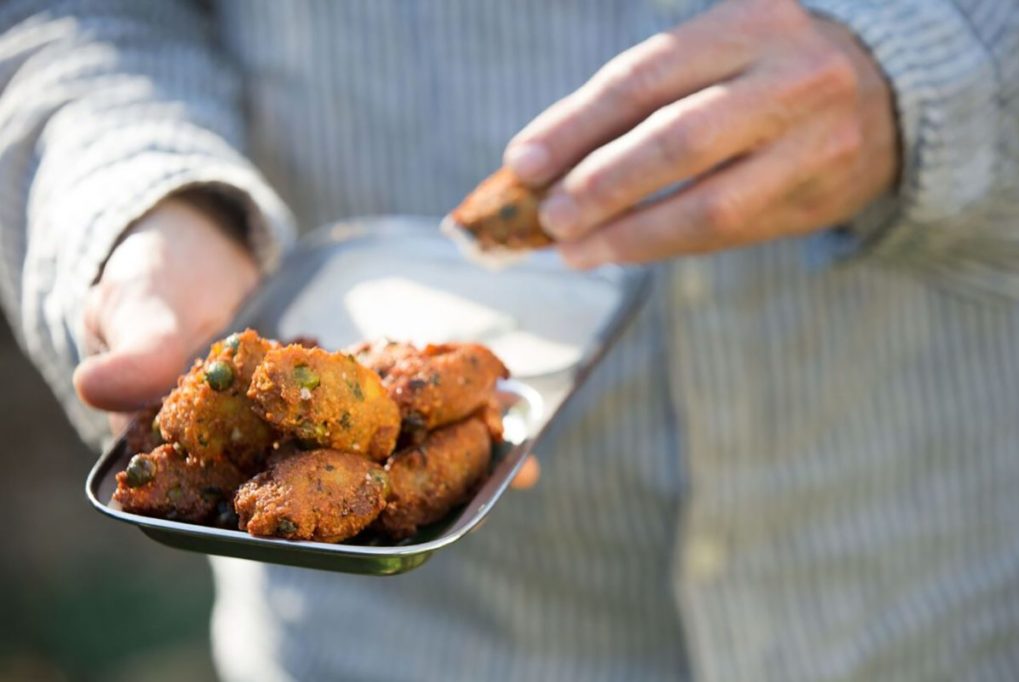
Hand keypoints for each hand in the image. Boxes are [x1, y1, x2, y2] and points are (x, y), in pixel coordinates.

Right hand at [70, 198, 544, 488]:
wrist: (188, 240)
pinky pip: (408, 393)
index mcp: (226, 449)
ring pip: (392, 446)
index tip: (388, 508)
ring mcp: (325, 414)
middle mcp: (285, 443)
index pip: (277, 494)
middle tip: (495, 483)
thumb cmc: (152, 280)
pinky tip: (501, 399)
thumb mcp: (139, 306)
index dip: (330, 510)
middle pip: (354, 483)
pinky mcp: (356, 380)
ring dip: (453, 452)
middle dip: (426, 486)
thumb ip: (138, 344)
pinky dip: (451, 397)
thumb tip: (108, 387)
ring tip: (519, 459)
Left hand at [504, 0, 898, 267]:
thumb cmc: (761, 74)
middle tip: (551, 219)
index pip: (644, 78)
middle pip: (678, 141)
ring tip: (577, 250)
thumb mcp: (711, 54)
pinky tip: (623, 250)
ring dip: (630, 234)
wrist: (888, 97)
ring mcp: (814, 143)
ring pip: (710, 204)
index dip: (575, 126)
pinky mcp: (820, 199)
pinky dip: (666, 245)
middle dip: (602, 185)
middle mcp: (789, 78)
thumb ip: (636, 100)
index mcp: (746, 25)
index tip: (523, 165)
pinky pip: (729, 234)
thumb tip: (541, 167)